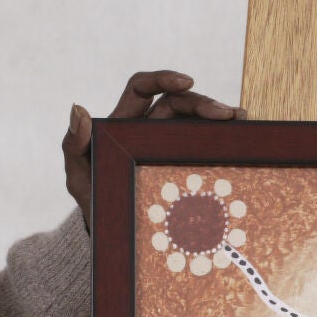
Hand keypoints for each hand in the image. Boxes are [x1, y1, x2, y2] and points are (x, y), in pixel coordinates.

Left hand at [63, 71, 244, 228]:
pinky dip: (225, 138)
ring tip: (241, 121)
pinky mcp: (186, 165)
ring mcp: (169, 147)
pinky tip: (243, 138)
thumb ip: (74, 145)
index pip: (141, 88)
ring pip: (197, 122)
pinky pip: (207, 146)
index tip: (188, 82)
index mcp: (123, 124)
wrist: (115, 238)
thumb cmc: (94, 205)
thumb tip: (78, 108)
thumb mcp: (78, 179)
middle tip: (227, 115)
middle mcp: (149, 130)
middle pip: (178, 103)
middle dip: (203, 102)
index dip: (163, 78)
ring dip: (220, 116)